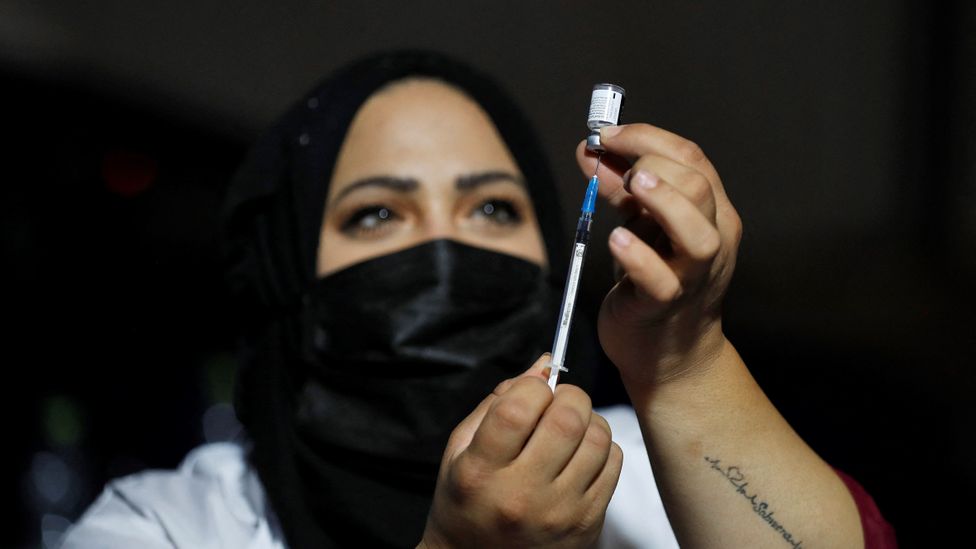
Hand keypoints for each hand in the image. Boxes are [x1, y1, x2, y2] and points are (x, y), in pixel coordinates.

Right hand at [419, 354, 622, 548]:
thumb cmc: (466, 499)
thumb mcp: (461, 449)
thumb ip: (498, 402)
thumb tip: (544, 365)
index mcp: (480, 472)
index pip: (518, 408)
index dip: (532, 386)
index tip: (531, 391)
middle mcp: (521, 496)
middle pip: (567, 419)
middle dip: (568, 396)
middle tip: (557, 402)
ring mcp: (559, 514)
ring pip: (598, 438)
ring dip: (588, 420)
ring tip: (568, 429)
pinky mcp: (587, 526)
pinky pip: (614, 464)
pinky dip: (601, 448)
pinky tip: (578, 456)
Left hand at [575, 124, 742, 391]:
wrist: (667, 352)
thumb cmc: (657, 281)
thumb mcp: (642, 227)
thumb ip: (621, 189)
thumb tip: (591, 151)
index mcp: (711, 212)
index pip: (692, 159)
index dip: (647, 138)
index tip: (606, 134)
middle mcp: (713, 240)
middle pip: (698, 187)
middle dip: (652, 163)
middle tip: (615, 163)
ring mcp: (693, 276)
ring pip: (696, 234)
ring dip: (663, 202)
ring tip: (631, 186)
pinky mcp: (665, 306)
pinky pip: (660, 281)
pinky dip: (638, 257)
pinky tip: (615, 239)